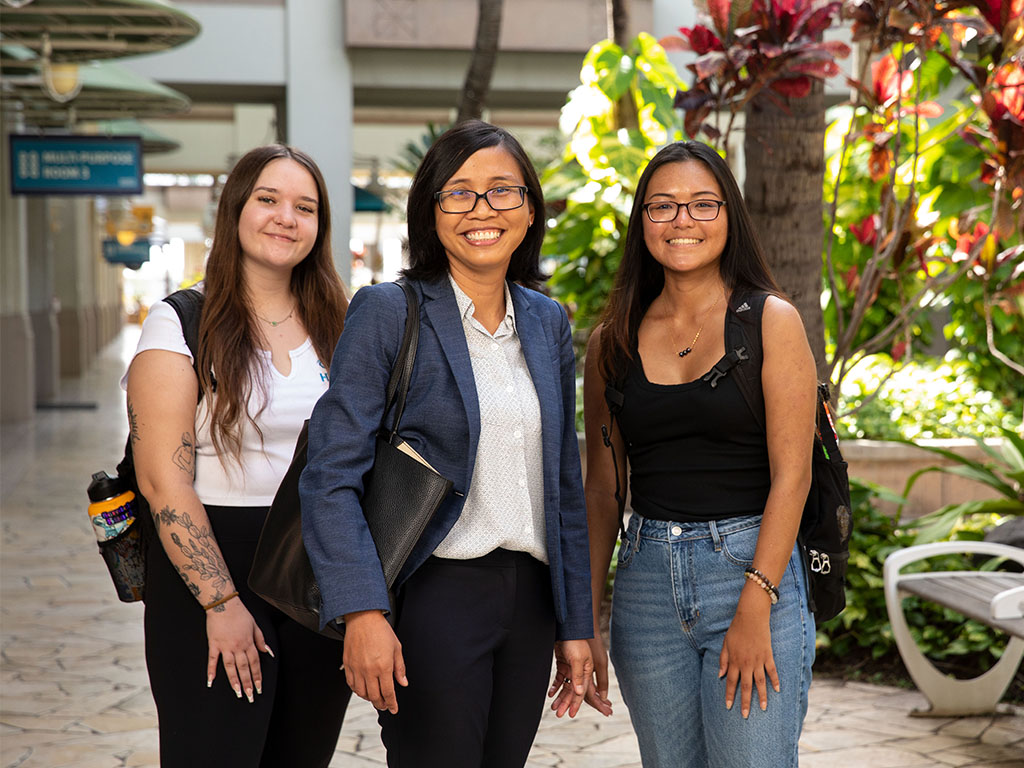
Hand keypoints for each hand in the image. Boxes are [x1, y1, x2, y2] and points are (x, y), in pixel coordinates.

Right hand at [206, 596, 271, 702]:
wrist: (224, 604)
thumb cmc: (240, 613)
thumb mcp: (255, 625)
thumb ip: (261, 639)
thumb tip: (268, 651)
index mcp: (249, 642)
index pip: (255, 663)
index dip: (257, 676)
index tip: (259, 687)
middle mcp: (238, 646)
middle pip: (244, 668)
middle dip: (248, 683)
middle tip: (250, 696)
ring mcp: (225, 646)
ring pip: (230, 667)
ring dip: (234, 680)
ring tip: (237, 692)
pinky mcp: (214, 644)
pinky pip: (212, 660)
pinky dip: (211, 671)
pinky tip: (211, 681)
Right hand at [342, 610, 406, 713]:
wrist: (363, 618)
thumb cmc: (381, 631)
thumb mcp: (397, 648)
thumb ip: (400, 668)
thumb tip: (403, 683)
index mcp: (384, 666)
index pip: (388, 692)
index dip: (392, 703)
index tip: (394, 709)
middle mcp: (369, 670)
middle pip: (375, 696)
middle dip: (381, 704)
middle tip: (385, 705)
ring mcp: (357, 668)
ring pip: (362, 693)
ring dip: (369, 698)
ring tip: (375, 698)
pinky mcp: (348, 665)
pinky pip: (351, 684)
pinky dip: (358, 690)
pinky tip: (363, 689)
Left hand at [547, 639, 593, 717]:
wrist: (567, 627)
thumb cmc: (574, 640)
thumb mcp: (577, 658)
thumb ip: (578, 675)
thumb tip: (579, 693)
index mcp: (588, 671)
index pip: (582, 691)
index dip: (576, 703)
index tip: (570, 714)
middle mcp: (581, 672)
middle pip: (573, 691)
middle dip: (566, 703)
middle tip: (559, 714)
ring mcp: (572, 668)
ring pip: (566, 687)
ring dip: (560, 697)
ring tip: (553, 707)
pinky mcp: (564, 664)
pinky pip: (560, 679)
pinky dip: (556, 686)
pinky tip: (550, 693)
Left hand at [718, 591, 778, 717]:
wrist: (751, 616)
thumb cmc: (736, 629)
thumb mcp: (725, 643)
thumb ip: (723, 660)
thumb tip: (720, 675)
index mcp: (734, 661)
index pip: (731, 682)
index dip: (730, 695)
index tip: (728, 707)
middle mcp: (746, 663)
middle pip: (745, 686)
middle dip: (744, 702)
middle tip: (745, 715)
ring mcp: (758, 660)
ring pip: (760, 682)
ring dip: (761, 696)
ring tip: (763, 708)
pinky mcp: (768, 656)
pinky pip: (772, 671)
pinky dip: (775, 681)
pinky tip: (777, 690)